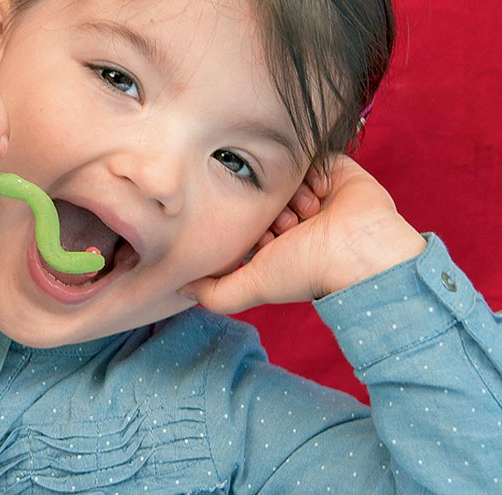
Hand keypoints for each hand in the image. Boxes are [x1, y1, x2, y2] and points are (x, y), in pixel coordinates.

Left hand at [181, 155, 427, 313]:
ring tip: (307, 213)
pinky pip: (314, 157)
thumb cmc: (306, 270)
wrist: (360, 252)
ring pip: (287, 178)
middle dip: (271, 209)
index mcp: (276, 240)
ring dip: (293, 194)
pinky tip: (321, 194)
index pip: (246, 219)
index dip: (250, 225)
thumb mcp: (250, 286)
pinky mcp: (336, 170)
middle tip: (286, 226)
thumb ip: (213, 292)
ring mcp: (316, 192)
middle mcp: (295, 216)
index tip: (265, 240)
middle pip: (264, 196)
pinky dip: (314, 174)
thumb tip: (181, 288)